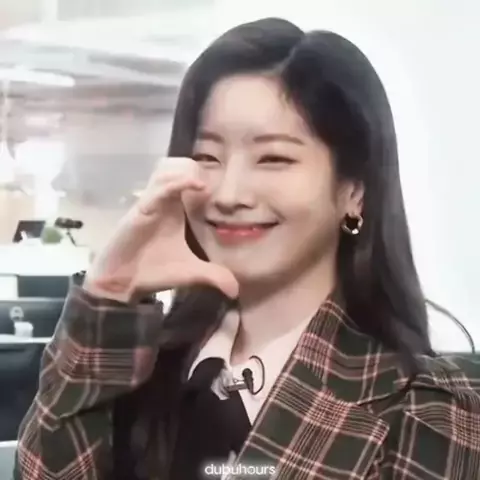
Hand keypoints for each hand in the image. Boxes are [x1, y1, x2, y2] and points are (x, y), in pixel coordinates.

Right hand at [84, 157, 238, 302]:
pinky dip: (178, 184)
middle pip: (175, 166)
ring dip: (187, 172)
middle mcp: (162, 201)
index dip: (203, 176)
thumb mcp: (190, 272)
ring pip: (166, 170)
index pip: (187, 177)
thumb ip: (213, 275)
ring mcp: (150, 202)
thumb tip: (235, 289)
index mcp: (174, 209)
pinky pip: (159, 189)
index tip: (221, 189)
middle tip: (210, 184)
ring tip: (203, 185)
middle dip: (194, 167)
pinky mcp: (141, 210)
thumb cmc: (152, 272)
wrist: (122, 284)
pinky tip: (197, 187)